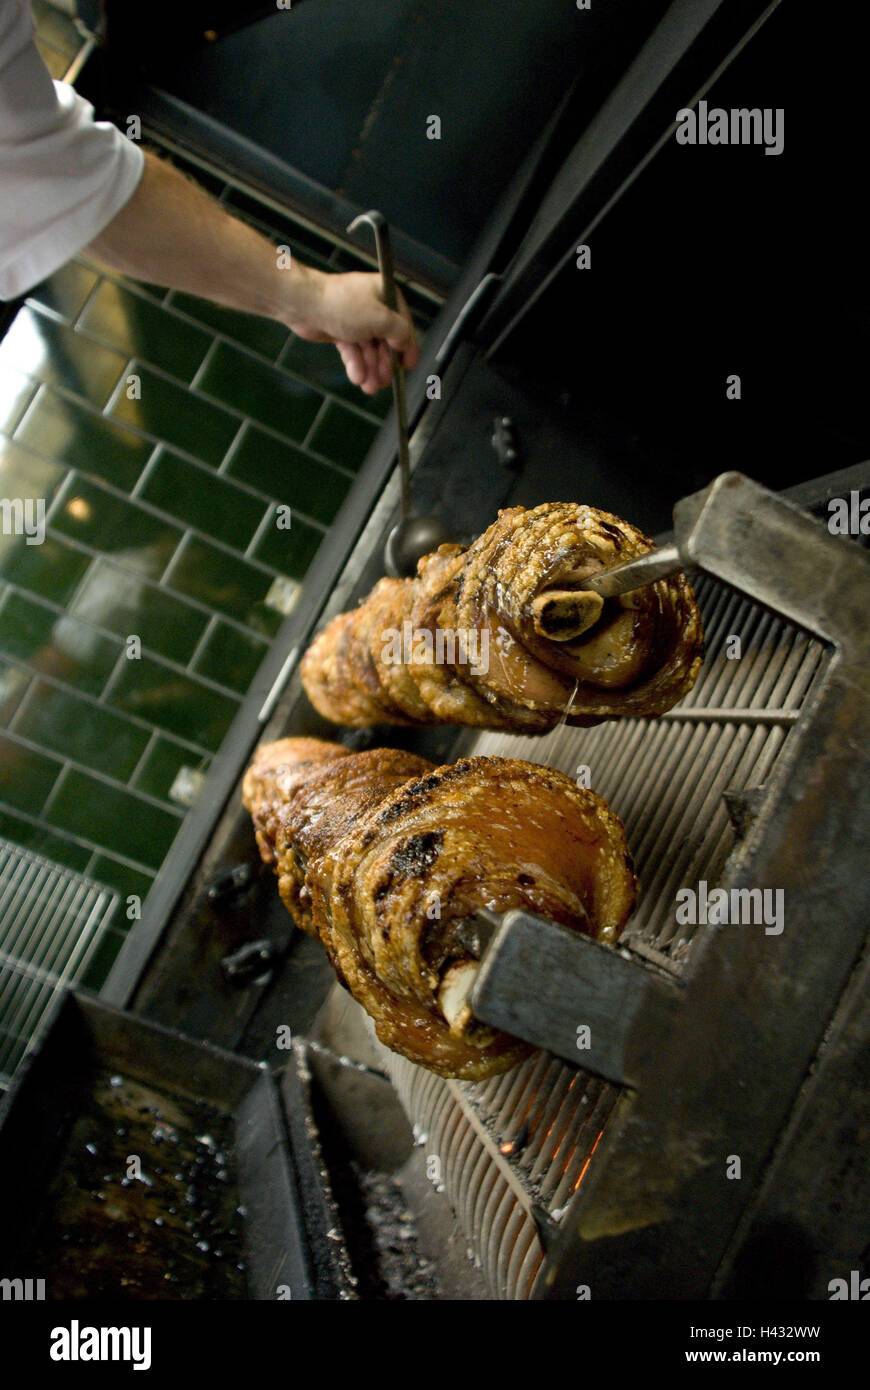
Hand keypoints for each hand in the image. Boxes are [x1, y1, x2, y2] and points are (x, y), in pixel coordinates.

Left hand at [287, 268, 419, 394]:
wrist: (305, 305)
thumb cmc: (343, 305)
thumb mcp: (381, 318)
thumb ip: (400, 332)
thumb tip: (405, 344)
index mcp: (385, 295)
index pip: (403, 324)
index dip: (407, 346)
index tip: (408, 365)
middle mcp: (372, 306)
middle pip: (385, 340)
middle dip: (384, 363)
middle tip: (384, 381)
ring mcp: (356, 320)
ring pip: (368, 349)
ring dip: (370, 368)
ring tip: (369, 386)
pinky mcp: (341, 331)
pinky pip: (353, 351)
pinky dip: (356, 364)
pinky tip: (357, 377)